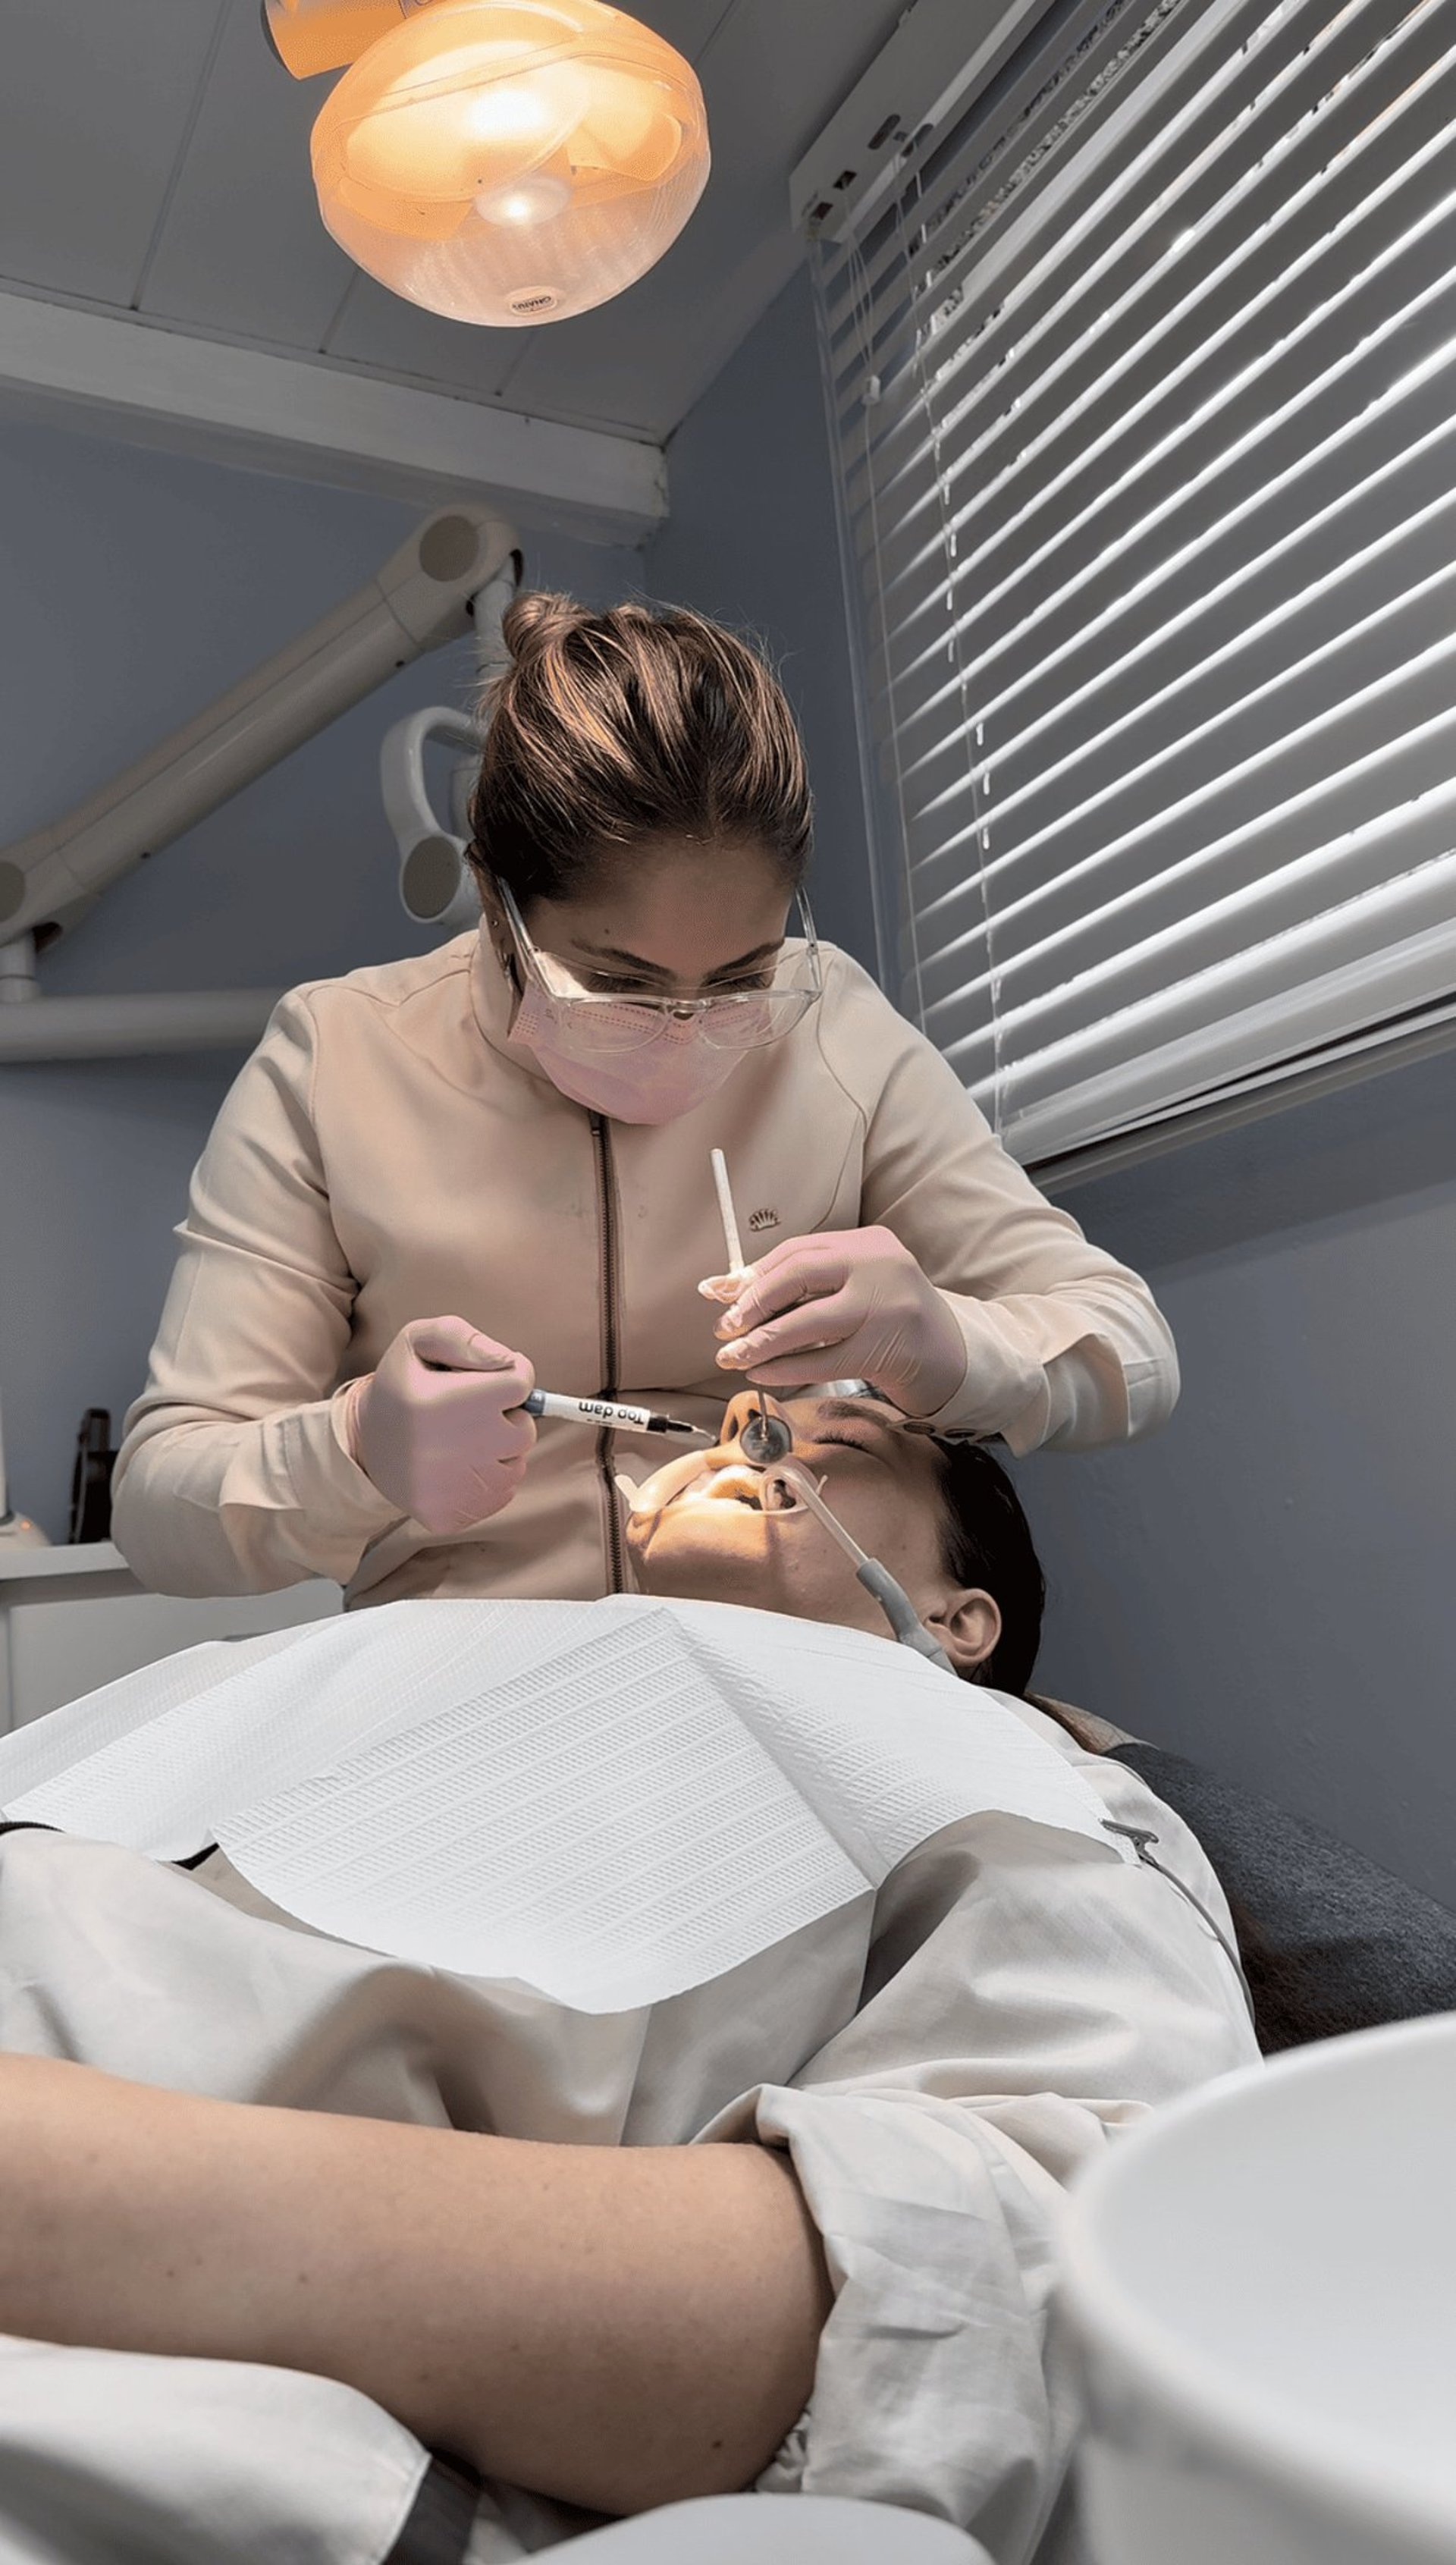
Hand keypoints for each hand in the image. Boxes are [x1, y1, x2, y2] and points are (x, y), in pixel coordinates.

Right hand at [344, 1316, 535, 1535]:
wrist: (362, 1446)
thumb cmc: (400, 1389)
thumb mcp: (417, 1342)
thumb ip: (463, 1337)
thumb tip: (508, 1360)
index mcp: (446, 1402)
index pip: (521, 1383)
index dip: (510, 1376)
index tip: (487, 1381)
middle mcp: (454, 1450)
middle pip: (524, 1429)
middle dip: (505, 1417)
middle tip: (470, 1414)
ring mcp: (453, 1491)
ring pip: (516, 1464)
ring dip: (499, 1450)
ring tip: (461, 1440)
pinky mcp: (452, 1517)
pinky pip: (502, 1494)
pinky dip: (488, 1479)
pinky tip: (457, 1467)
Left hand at [701, 1226, 966, 1417]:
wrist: (948, 1354)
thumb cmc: (888, 1316)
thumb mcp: (855, 1284)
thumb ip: (803, 1282)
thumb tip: (726, 1289)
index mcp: (869, 1242)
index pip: (799, 1250)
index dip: (754, 1274)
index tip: (721, 1295)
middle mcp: (879, 1267)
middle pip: (799, 1275)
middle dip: (754, 1303)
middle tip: (724, 1328)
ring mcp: (885, 1308)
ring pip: (807, 1322)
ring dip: (761, 1342)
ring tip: (732, 1355)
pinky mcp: (885, 1350)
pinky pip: (822, 1360)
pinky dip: (785, 1368)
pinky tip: (762, 1373)